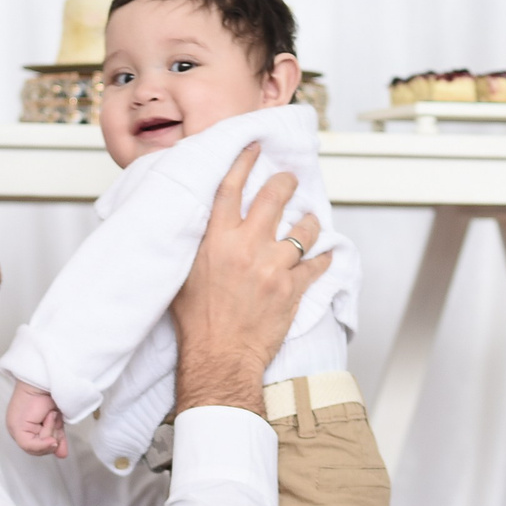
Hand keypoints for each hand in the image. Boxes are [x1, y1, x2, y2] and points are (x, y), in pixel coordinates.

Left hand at [6, 380, 67, 457]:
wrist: (47, 381)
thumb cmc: (50, 395)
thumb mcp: (55, 423)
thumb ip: (58, 439)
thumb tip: (62, 455)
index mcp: (25, 428)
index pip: (37, 448)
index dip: (50, 446)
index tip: (59, 439)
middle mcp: (18, 430)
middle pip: (37, 450)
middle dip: (51, 438)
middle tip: (54, 419)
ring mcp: (15, 430)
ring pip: (35, 448)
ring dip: (50, 431)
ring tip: (50, 414)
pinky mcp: (16, 428)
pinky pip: (30, 444)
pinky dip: (44, 433)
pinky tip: (48, 418)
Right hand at [171, 142, 330, 415]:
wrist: (219, 357)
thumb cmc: (197, 324)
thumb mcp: (182, 275)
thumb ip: (194, 245)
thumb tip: (200, 224)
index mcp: (215, 241)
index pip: (231, 188)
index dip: (244, 162)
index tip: (255, 148)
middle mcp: (247, 247)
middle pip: (274, 197)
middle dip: (285, 183)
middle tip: (289, 180)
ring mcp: (273, 267)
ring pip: (304, 229)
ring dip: (309, 222)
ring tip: (308, 221)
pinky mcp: (293, 289)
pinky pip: (318, 264)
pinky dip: (323, 257)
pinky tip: (324, 255)